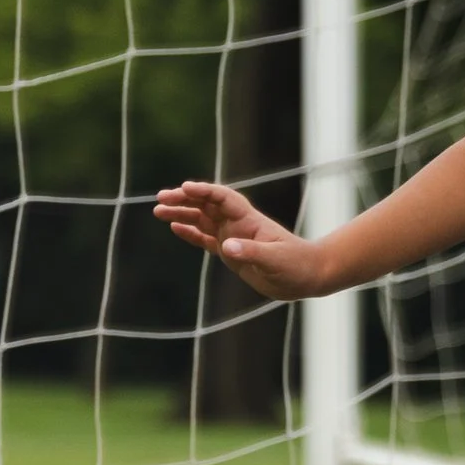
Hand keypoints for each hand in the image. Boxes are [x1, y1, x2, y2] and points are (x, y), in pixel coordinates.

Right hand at [152, 179, 331, 301]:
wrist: (307, 277)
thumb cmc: (296, 265)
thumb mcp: (276, 260)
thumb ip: (252, 252)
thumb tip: (227, 247)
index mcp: (249, 221)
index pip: (222, 199)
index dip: (204, 191)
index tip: (184, 188)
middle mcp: (238, 225)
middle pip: (207, 205)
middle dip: (184, 200)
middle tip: (160, 198)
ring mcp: (233, 237)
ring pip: (202, 220)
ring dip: (182, 214)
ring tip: (158, 211)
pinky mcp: (231, 253)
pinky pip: (206, 239)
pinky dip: (190, 233)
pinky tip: (174, 227)